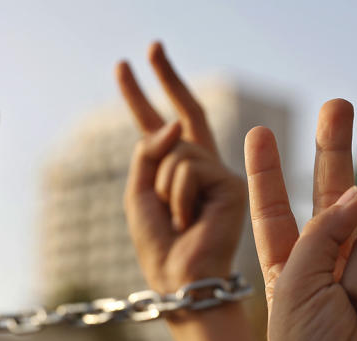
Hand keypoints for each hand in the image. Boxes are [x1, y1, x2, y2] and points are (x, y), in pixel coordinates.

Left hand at [118, 42, 245, 293]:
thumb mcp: (138, 194)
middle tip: (150, 44)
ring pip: (176, 150)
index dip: (142, 98)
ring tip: (176, 219)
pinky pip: (188, 169)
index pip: (159, 128)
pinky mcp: (232, 184)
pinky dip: (178, 197)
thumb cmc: (159, 246)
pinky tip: (189, 220)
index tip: (124, 67)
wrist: (182, 279)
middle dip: (164, 77)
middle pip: (185, 111)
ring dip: (164, 188)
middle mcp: (203, 168)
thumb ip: (149, 153)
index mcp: (178, 173)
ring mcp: (220, 174)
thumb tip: (171, 121)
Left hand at [245, 102, 356, 340]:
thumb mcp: (293, 291)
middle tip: (337, 103)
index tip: (254, 136)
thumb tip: (356, 195)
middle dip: (333, 150)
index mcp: (289, 273)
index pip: (274, 214)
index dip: (265, 176)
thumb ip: (319, 235)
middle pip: (332, 198)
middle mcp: (330, 271)